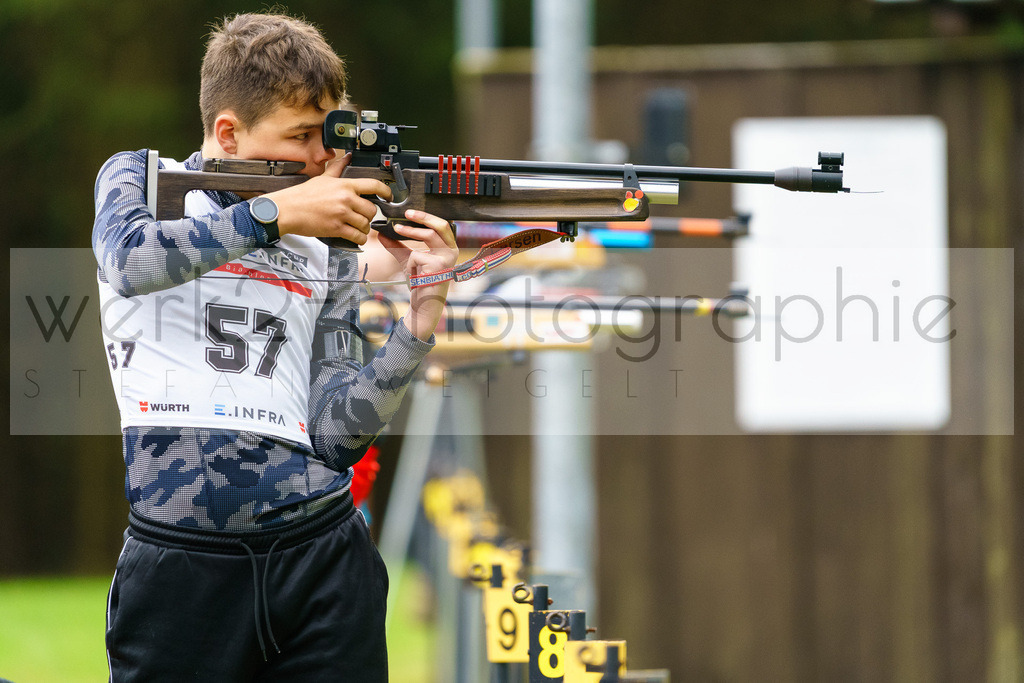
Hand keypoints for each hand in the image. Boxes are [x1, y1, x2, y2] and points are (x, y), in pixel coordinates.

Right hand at [264, 154, 392, 244]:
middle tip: (363, 216)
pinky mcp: (336, 229)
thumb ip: (337, 168)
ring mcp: (341, 214)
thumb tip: (347, 158)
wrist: (287, 210)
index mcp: (344, 185)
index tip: (389, 196)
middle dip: (370, 215)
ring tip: (358, 227)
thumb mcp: (322, 178)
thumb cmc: (302, 195)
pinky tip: (356, 237)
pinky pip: (357, 236)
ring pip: (366, 224)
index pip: (374, 186)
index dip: (386, 192)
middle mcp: (345, 199)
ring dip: (364, 228)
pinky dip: (359, 239)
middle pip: (372, 209)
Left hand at [377, 210, 458, 340]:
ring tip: (396, 230)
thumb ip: (397, 246)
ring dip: (409, 232)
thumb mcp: (408, 260)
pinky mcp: (439, 266)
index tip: (408, 213)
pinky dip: (410, 264)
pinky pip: (416, 255)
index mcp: (448, 247)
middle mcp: (451, 251)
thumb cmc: (420, 283)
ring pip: (427, 236)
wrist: (423, 304)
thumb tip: (382, 233)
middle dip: (422, 217)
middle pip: (440, 225)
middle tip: (406, 213)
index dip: (425, 217)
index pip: (440, 225)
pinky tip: (414, 275)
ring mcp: (447, 258)